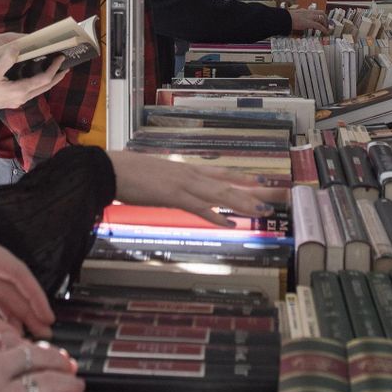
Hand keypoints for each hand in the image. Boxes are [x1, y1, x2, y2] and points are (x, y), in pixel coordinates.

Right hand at [0, 52, 66, 112]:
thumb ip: (6, 60)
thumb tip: (17, 47)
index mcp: (20, 90)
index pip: (44, 79)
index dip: (54, 68)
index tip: (60, 58)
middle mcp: (23, 97)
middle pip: (45, 87)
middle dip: (57, 77)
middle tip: (65, 66)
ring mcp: (18, 101)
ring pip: (39, 91)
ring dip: (49, 81)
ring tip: (55, 72)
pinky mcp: (13, 102)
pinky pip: (32, 92)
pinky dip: (39, 84)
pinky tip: (37, 78)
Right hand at [107, 150, 287, 226]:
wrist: (111, 169)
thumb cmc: (129, 172)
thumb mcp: (157, 175)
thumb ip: (172, 180)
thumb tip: (178, 186)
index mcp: (187, 169)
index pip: (223, 173)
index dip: (245, 177)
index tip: (265, 180)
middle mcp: (191, 174)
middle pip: (231, 182)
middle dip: (257, 190)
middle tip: (280, 194)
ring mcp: (184, 184)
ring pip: (222, 194)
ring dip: (245, 203)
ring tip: (266, 210)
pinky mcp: (174, 196)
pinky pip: (200, 208)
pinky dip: (216, 215)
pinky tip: (231, 222)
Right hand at [289, 7, 327, 32]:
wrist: (283, 19)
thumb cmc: (286, 18)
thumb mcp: (293, 16)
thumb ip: (298, 18)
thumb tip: (298, 23)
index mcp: (304, 11)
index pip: (315, 11)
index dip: (321, 16)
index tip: (322, 20)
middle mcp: (308, 12)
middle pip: (321, 13)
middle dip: (326, 19)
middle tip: (326, 25)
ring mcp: (308, 17)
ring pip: (322, 18)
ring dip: (326, 24)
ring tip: (326, 29)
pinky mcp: (308, 22)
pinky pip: (319, 25)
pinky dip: (324, 29)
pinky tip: (325, 32)